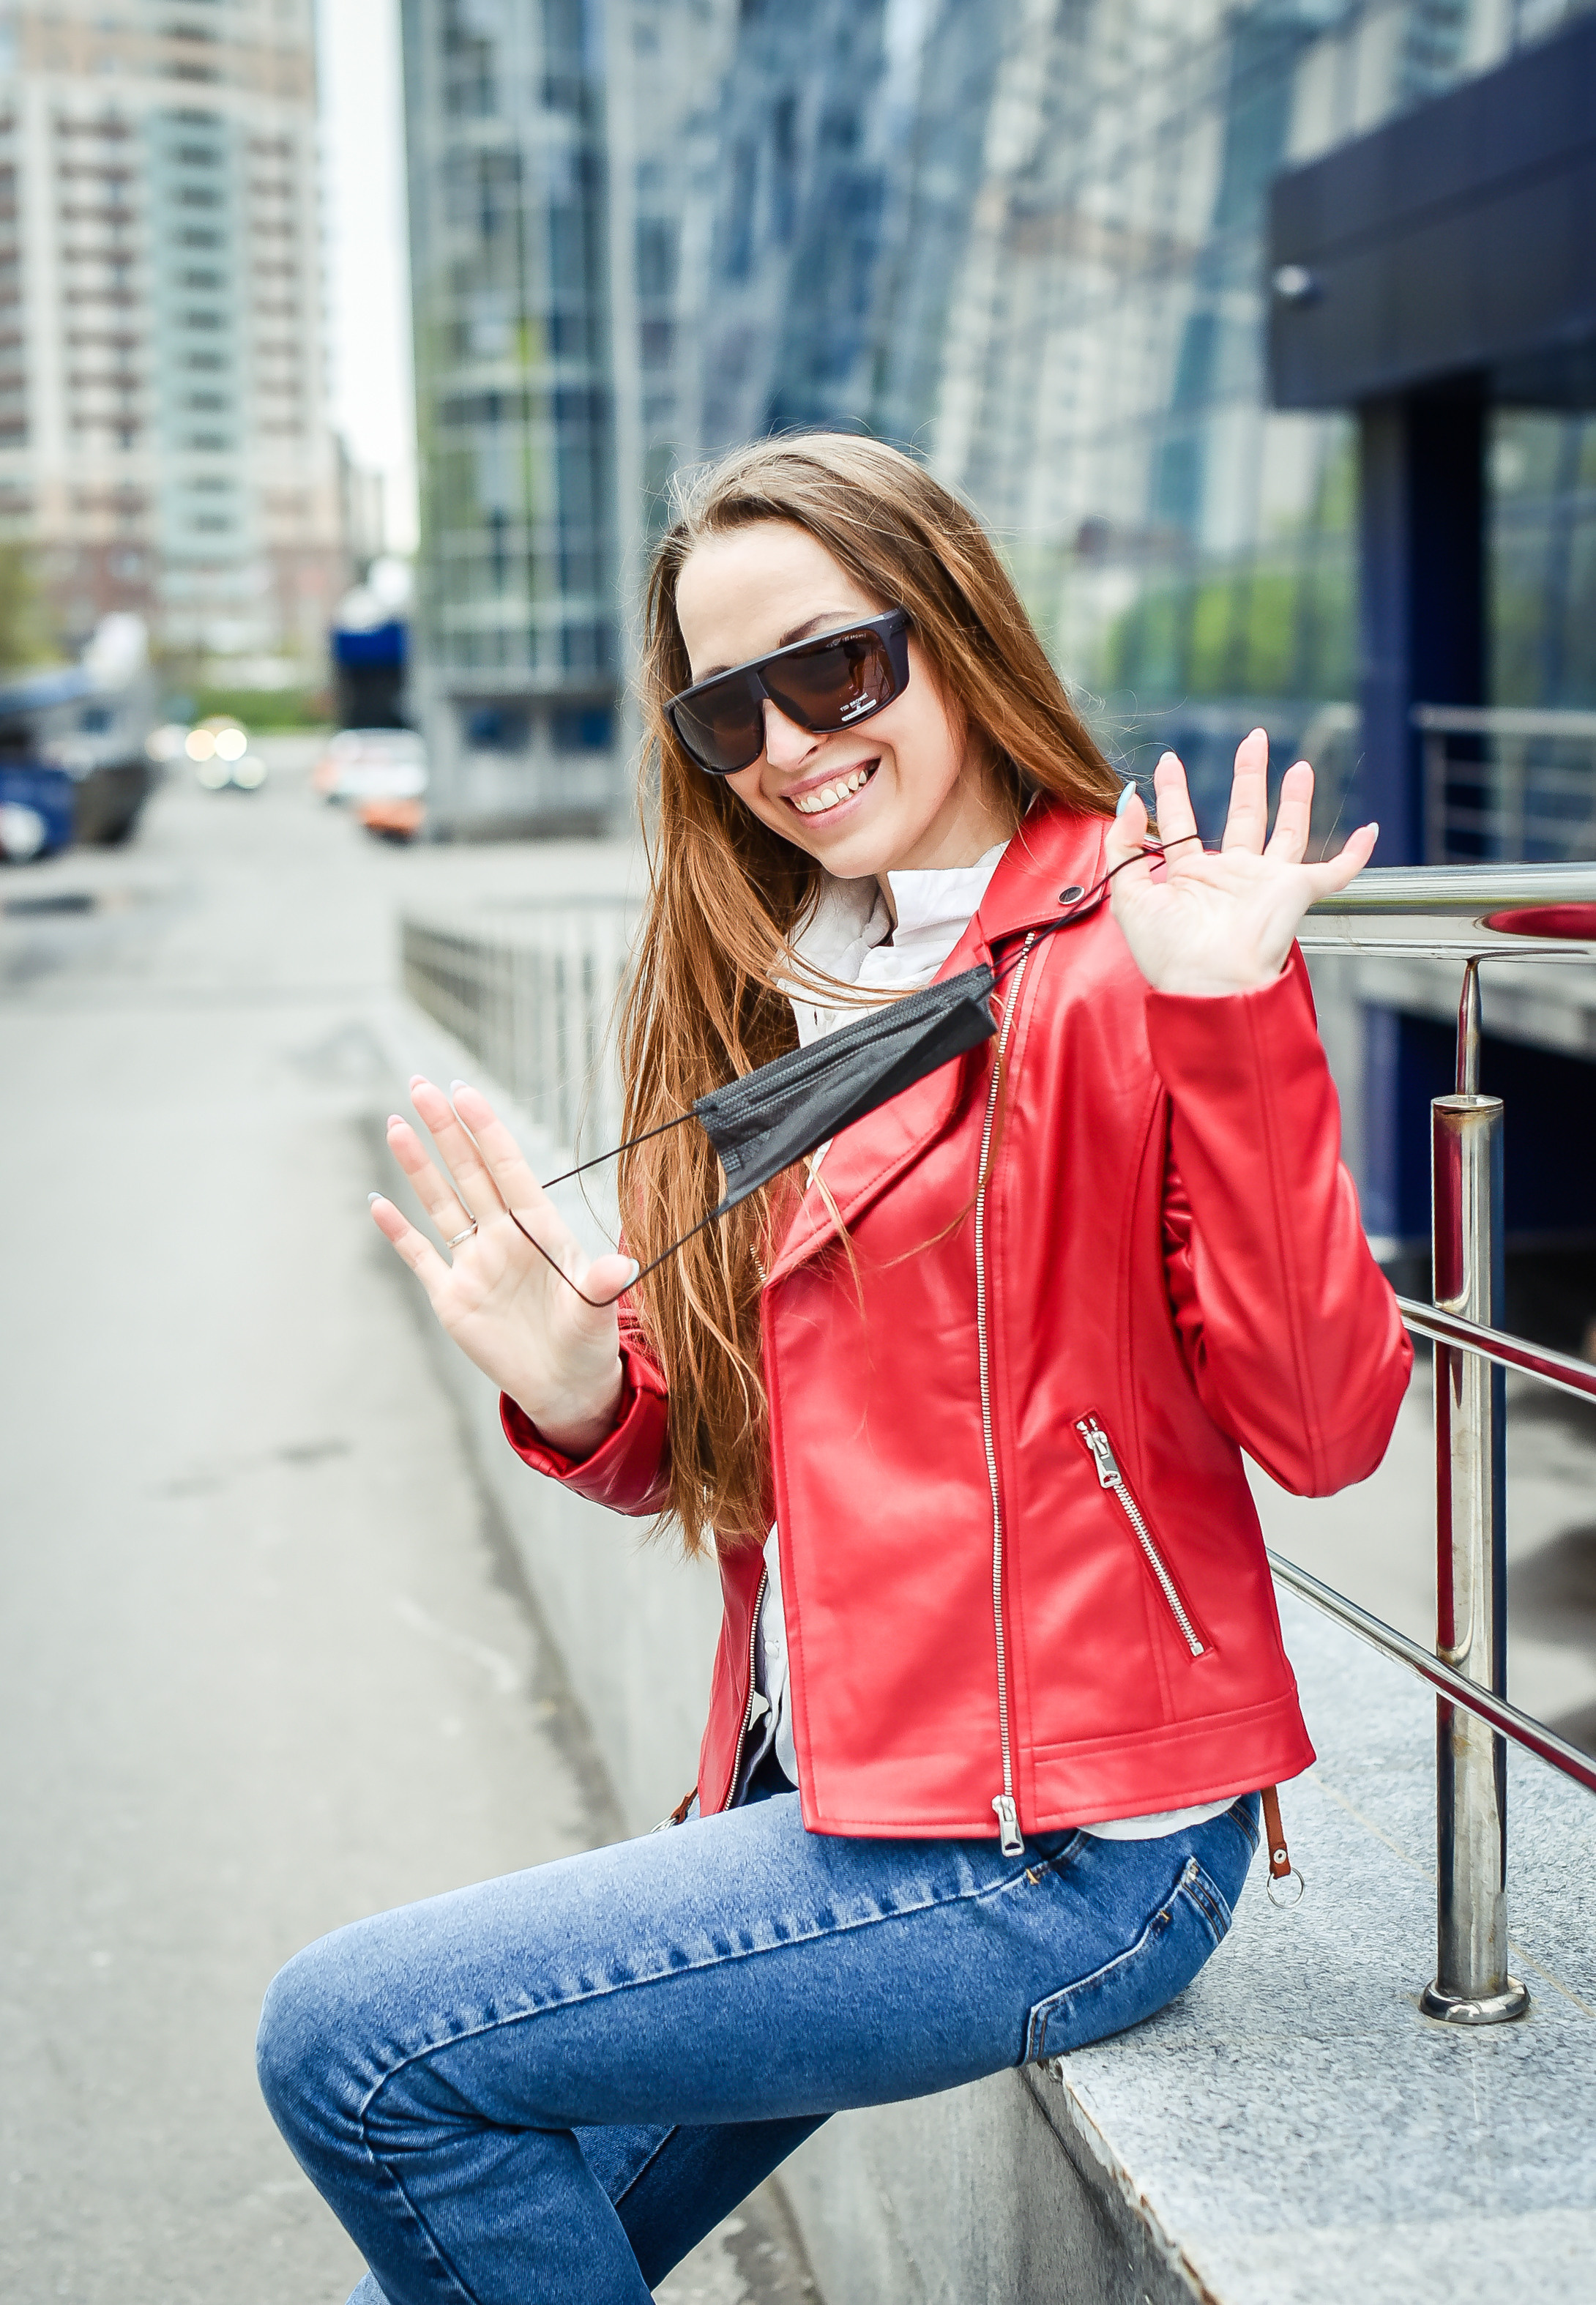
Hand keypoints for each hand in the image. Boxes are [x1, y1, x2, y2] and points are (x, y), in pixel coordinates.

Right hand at [369, 1077, 635, 1455]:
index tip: (464, 1091)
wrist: (566, 1386)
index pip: (507, 1167)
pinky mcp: (452, 1298)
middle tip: (420, 1084)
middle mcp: (502, 1238)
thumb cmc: (589, 1342)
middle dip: (444, 1129)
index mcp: (538, 1229)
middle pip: (468, 1173)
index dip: (485, 1130)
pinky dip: (398, 1232)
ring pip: (440, 1204)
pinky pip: (420, 1257)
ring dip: (417, 1167)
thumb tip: (619, 1267)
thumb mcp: (597, 1312)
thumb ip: (599, 1286)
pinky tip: (378, 1203)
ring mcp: (474, 1265)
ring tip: (396, 1125)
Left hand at [1104, 728, 1377, 996]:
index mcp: (1192, 879)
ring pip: (1286, 831)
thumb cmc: (1169, 953)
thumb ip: (1122, 846)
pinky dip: (1356, 854)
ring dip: (1295, 799)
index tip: (1167, 762)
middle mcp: (1231, 877)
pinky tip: (1369, 832)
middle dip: (1247, 777)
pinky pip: (1335, 872)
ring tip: (1298, 765)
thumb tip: (1129, 800)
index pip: (1182, 825)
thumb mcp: (1127, 895)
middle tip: (1252, 740)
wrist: (1209, 984)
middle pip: (1243, 815)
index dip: (1174, 793)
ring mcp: (1266, 883)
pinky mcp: (1296, 892)